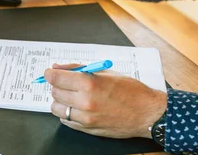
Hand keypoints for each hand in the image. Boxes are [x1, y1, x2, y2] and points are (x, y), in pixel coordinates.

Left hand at [45, 63, 166, 138]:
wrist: (148, 114)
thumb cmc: (131, 91)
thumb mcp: (106, 72)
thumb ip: (78, 69)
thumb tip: (58, 68)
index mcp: (89, 83)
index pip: (56, 78)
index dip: (50, 74)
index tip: (49, 73)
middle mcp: (85, 101)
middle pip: (55, 92)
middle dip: (57, 86)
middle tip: (65, 83)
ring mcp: (85, 118)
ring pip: (57, 108)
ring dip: (60, 101)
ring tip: (71, 97)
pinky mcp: (87, 129)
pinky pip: (66, 121)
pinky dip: (67, 114)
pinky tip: (77, 108)